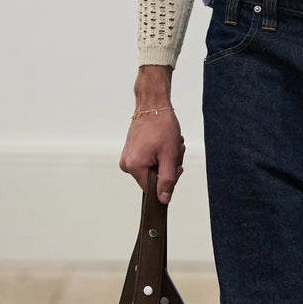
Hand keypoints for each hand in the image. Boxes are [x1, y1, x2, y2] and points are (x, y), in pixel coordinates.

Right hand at [119, 72, 185, 201]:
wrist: (153, 104)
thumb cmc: (161, 125)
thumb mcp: (169, 155)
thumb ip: (167, 180)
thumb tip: (163, 199)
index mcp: (134, 167)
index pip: (153, 189)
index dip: (168, 180)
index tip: (175, 165)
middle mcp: (127, 164)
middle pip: (154, 178)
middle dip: (169, 166)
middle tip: (174, 150)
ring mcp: (128, 157)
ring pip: (154, 168)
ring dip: (166, 158)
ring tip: (169, 143)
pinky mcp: (132, 151)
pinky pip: (149, 160)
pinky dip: (160, 153)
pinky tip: (163, 142)